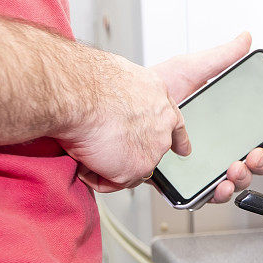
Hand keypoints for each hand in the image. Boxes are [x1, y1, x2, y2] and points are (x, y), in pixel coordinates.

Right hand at [58, 52, 190, 191]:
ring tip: (85, 144)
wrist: (79, 94)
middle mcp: (163, 126)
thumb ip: (127, 99)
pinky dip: (93, 176)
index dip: (178, 139)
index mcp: (159, 101)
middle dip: (130, 154)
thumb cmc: (88, 82)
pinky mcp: (138, 168)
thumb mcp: (119, 80)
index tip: (183, 150)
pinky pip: (112, 182)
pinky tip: (83, 158)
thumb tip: (115, 107)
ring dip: (106, 163)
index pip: (175, 125)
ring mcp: (154, 149)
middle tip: (105, 148)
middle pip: (150, 150)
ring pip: (129, 168)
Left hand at [150, 32, 262, 202]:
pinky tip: (219, 186)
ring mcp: (199, 166)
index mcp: (223, 124)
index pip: (257, 135)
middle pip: (250, 161)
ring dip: (241, 178)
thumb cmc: (151, 89)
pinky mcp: (180, 182)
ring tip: (235, 168)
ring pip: (232, 180)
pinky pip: (204, 194)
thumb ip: (221, 58)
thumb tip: (244, 39)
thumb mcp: (190, 69)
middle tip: (256, 154)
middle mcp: (215, 147)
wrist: (118, 107)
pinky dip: (216, 194)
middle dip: (261, 162)